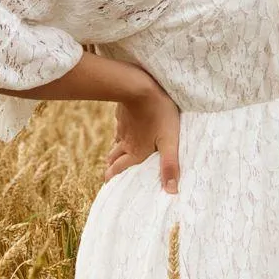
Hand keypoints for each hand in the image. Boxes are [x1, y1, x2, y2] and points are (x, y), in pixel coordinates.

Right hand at [103, 78, 180, 193]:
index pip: (120, 168)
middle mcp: (126, 142)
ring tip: (115, 155)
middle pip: (114, 157)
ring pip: (116, 142)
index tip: (107, 184)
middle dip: (112, 166)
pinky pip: (120, 126)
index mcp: (136, 152)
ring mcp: (122, 126)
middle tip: (109, 172)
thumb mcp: (169, 141)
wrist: (140, 86)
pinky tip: (125, 128)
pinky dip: (120, 132)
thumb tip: (171, 192)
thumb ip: (170, 166)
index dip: (113, 177)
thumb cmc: (159, 114)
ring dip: (115, 150)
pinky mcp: (123, 113)